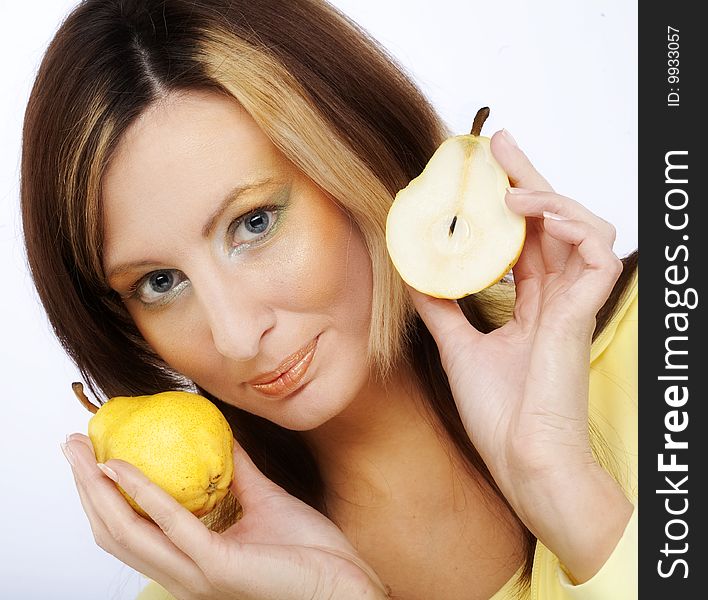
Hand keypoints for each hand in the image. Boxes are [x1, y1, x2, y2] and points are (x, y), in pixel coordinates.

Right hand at [62, 434, 387, 599]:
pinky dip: (143, 494)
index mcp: (189, 560)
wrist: (343, 583)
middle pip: (114, 531)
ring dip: (98, 489)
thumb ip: (235, 472)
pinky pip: (171, 525)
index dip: (101, 495)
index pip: (130, 530)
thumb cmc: (307, 551)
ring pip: (128, 532)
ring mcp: (196, 573)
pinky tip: (123, 467)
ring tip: (84, 452)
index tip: (91, 454)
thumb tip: (217, 436)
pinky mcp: (216, 567)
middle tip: (72, 446)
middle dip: (85, 488)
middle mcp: (182, 572)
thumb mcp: (262, 499)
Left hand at [407, 129, 631, 581]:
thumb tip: (415, 275)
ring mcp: (572, 303)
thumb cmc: (499, 414)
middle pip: (549, 221)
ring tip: (508, 183)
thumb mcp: (458, 347)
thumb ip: (443, 308)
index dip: (506, 203)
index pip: (524, 238)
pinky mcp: (584, 312)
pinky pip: (597, 252)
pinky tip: (533, 212)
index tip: (478, 173)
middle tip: (496, 141)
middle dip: (526, 176)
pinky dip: (570, 223)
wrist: (521, 459)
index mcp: (531, 305)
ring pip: (580, 225)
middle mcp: (555, 298)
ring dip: (548, 195)